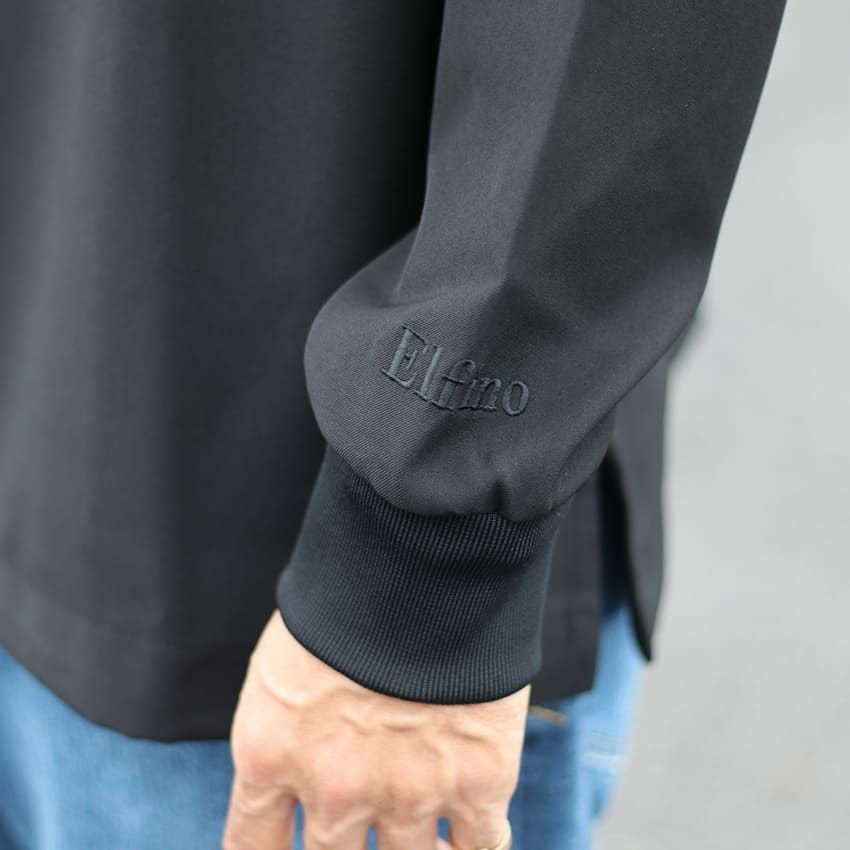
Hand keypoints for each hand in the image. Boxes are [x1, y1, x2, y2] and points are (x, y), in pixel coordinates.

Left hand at [223, 610, 526, 849]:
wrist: (425, 552)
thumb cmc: (350, 589)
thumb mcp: (286, 660)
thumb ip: (287, 727)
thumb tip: (300, 767)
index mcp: (272, 753)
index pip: (251, 849)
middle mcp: (334, 788)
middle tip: (366, 803)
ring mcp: (408, 791)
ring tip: (423, 829)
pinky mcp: (479, 781)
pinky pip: (482, 849)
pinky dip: (475, 846)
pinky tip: (470, 832)